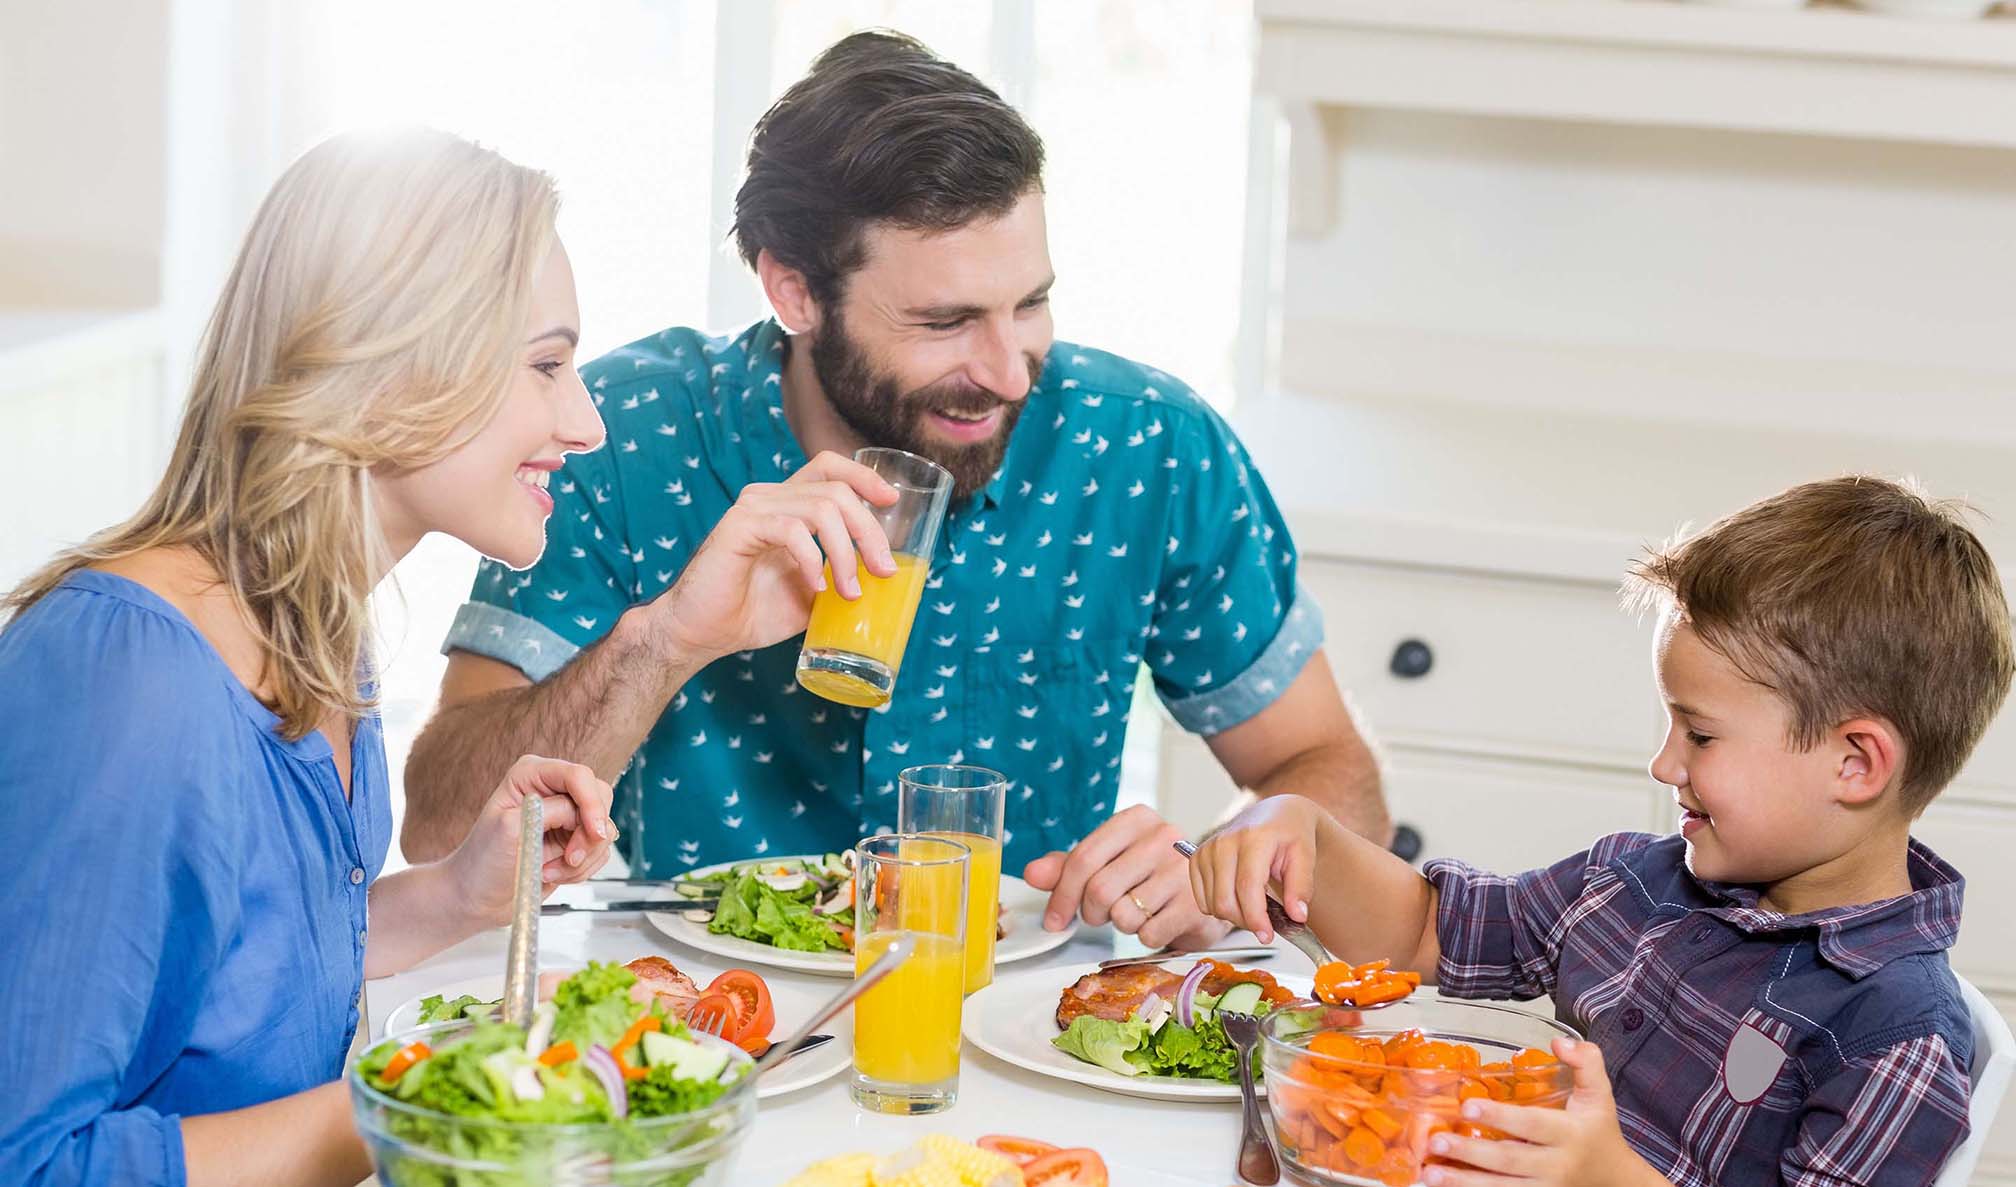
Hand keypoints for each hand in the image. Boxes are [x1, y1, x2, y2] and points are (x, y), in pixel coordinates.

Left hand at [447, 755, 616, 928]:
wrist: (477, 896)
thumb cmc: (483, 860)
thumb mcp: (510, 828)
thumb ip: (550, 812)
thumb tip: (583, 813)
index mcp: (531, 774)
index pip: (579, 776)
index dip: (592, 803)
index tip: (594, 833)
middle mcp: (552, 790)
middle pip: (599, 797)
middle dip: (589, 834)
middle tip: (570, 858)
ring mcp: (566, 816)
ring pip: (603, 828)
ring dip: (583, 857)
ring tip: (548, 870)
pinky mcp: (574, 840)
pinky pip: (599, 851)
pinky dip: (582, 869)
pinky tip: (553, 873)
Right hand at [651, 451, 897, 658]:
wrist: (701, 634)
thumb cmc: (752, 613)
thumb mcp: (812, 593)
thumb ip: (840, 575)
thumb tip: (883, 577)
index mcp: (786, 505)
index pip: (829, 467)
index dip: (864, 476)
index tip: (891, 501)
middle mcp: (769, 497)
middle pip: (836, 489)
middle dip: (870, 530)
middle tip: (883, 570)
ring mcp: (753, 508)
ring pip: (822, 508)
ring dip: (846, 552)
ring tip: (849, 591)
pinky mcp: (739, 527)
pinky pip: (792, 530)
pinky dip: (812, 560)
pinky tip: (815, 587)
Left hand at [1022, 805, 1230, 949]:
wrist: (1210, 888)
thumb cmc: (1151, 873)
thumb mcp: (1109, 861)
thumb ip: (1068, 866)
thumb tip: (1032, 873)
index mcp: (1136, 819)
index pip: (1083, 858)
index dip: (1061, 895)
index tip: (1054, 919)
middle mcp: (1163, 837)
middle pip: (1100, 889)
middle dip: (1091, 913)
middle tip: (1100, 916)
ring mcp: (1183, 870)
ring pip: (1123, 914)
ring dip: (1121, 924)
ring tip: (1136, 912)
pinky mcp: (1197, 903)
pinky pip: (1148, 933)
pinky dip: (1145, 936)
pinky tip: (1158, 921)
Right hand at [1188, 794, 1324, 942]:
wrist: (1275, 813)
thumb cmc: (1290, 833)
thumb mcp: (1305, 856)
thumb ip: (1301, 887)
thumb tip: (1297, 916)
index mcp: (1254, 838)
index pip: (1247, 887)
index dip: (1256, 918)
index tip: (1268, 935)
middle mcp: (1225, 842)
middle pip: (1225, 900)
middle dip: (1246, 922)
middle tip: (1265, 925)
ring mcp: (1208, 849)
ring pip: (1213, 904)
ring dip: (1234, 916)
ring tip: (1254, 907)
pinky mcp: (1197, 858)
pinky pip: (1202, 899)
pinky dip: (1219, 907)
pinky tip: (1237, 899)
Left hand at [1421, 1038, 1661, 1186]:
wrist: (1615, 1179)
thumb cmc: (1600, 1131)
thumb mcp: (1600, 1094)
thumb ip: (1586, 1062)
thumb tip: (1559, 1041)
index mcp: (1569, 1134)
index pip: (1532, 1125)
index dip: (1500, 1117)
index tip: (1468, 1106)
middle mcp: (1555, 1165)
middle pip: (1509, 1160)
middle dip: (1471, 1153)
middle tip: (1437, 1142)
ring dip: (1463, 1183)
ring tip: (1429, 1173)